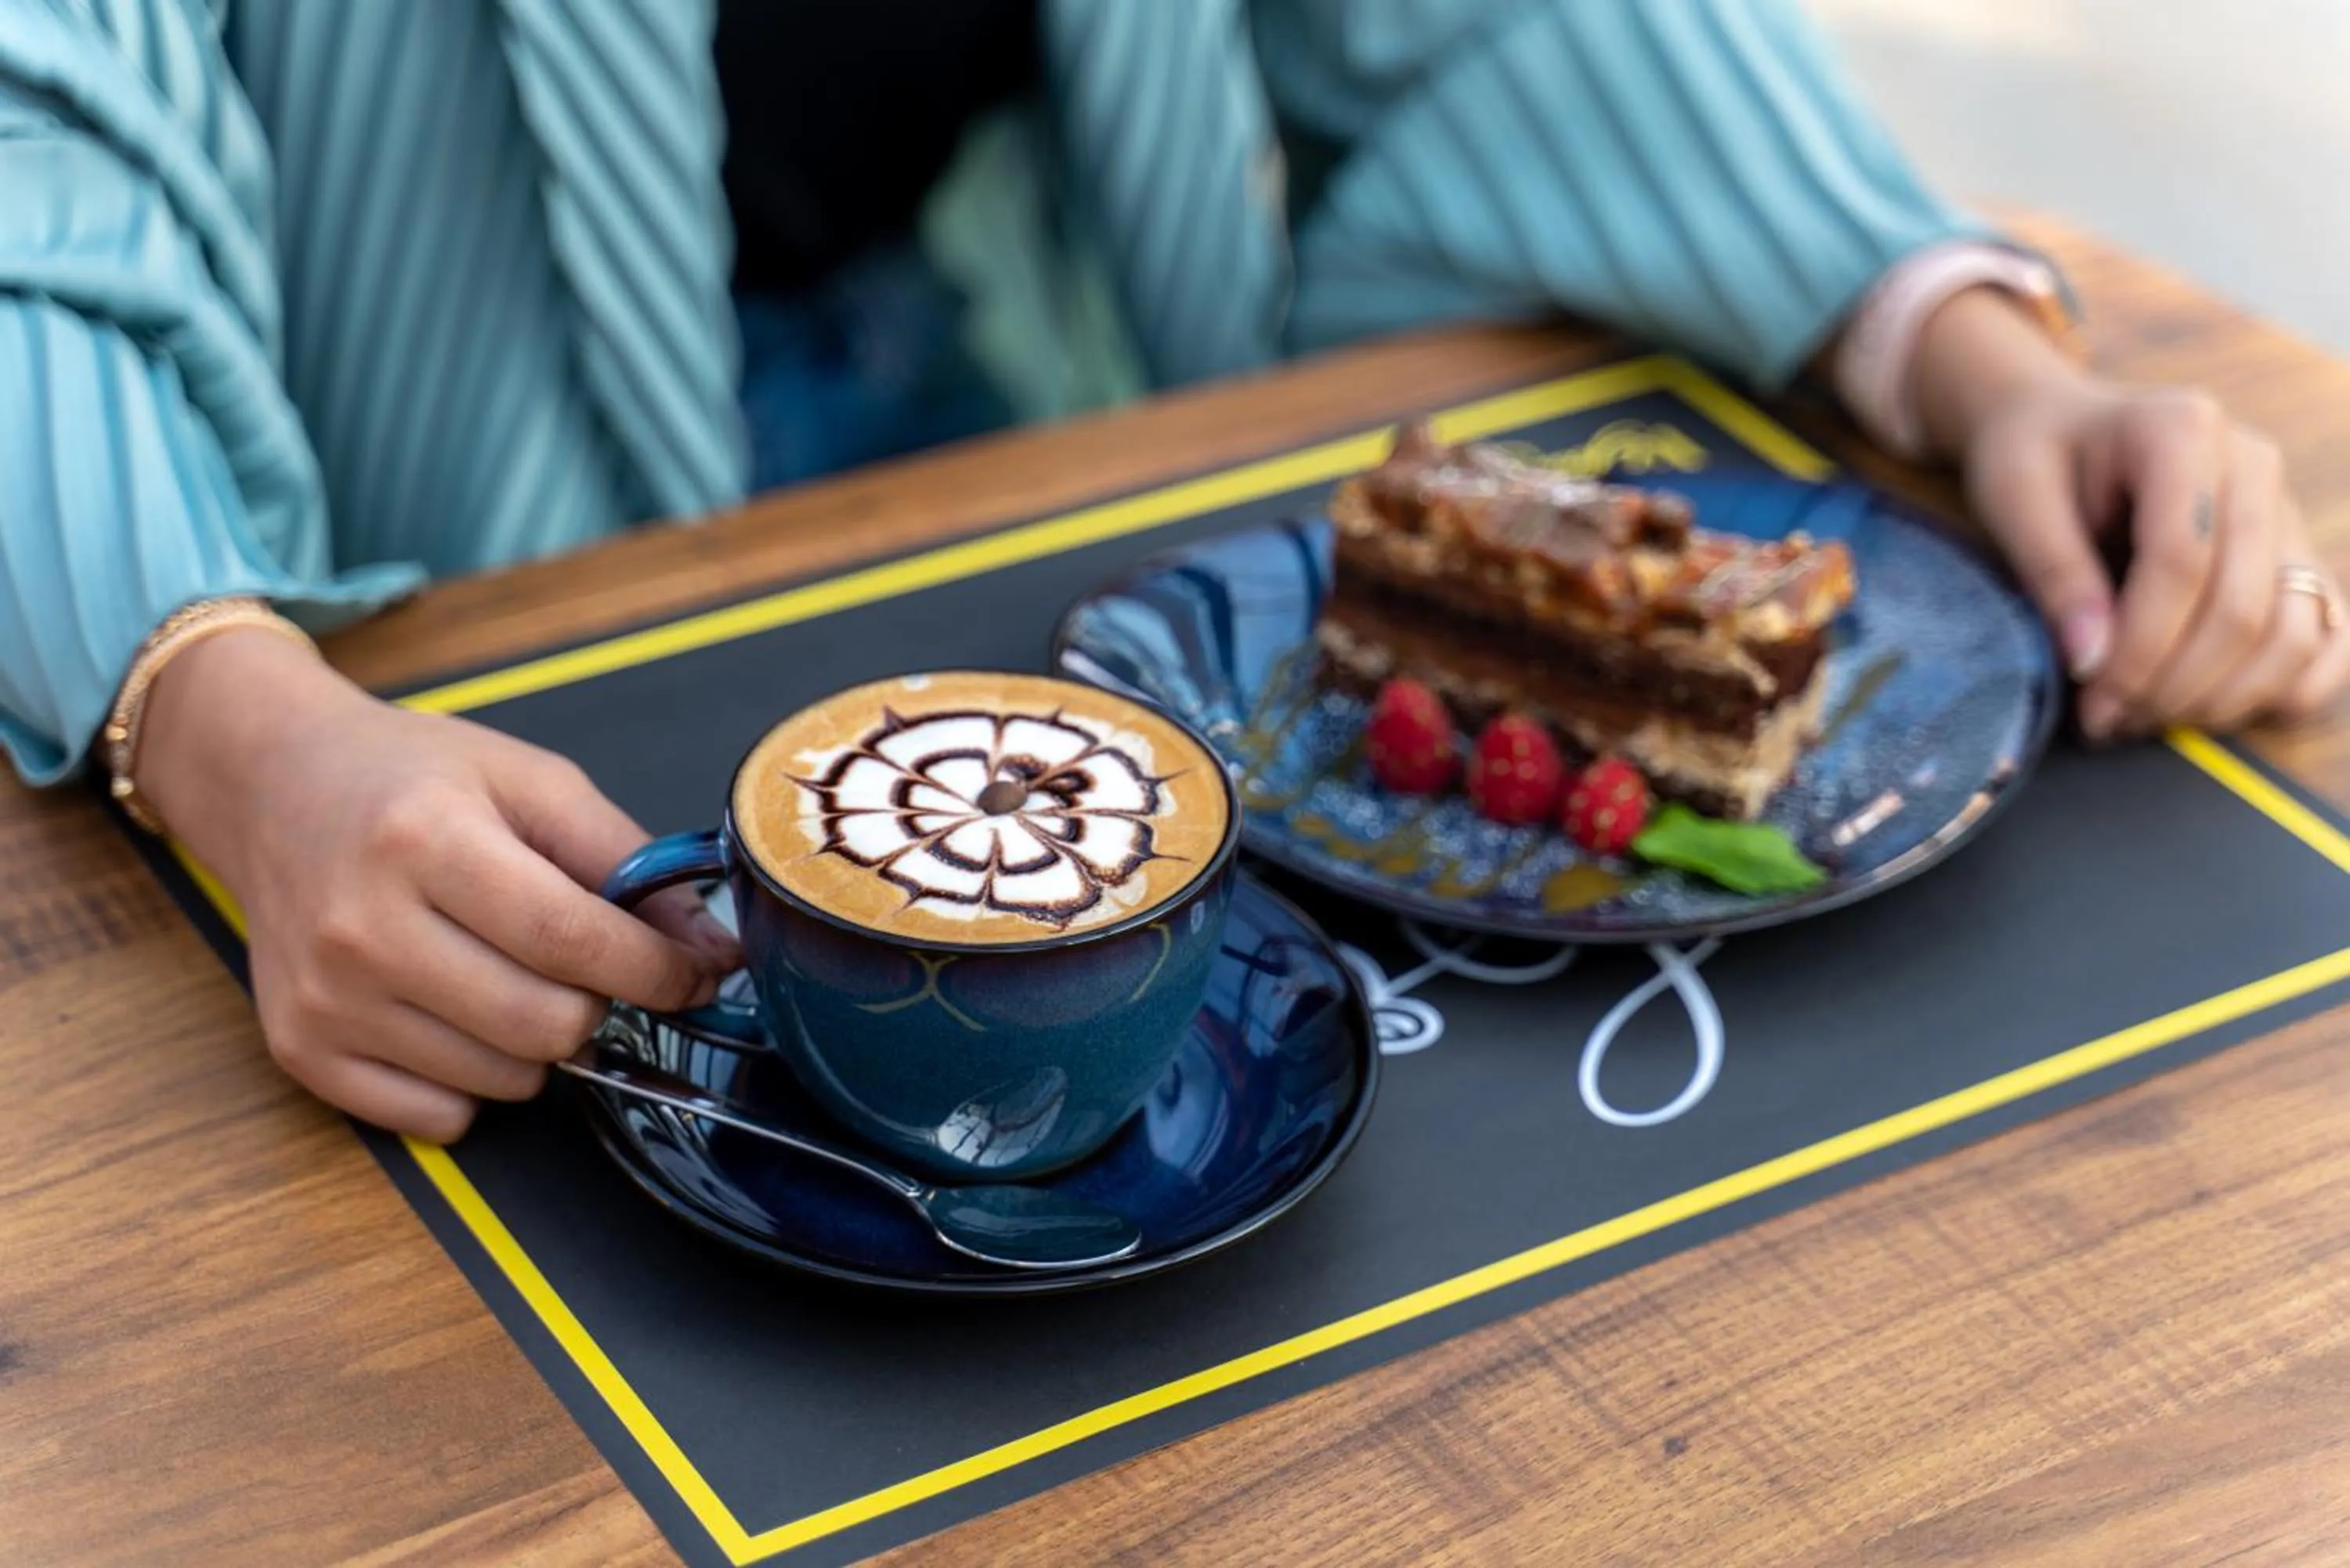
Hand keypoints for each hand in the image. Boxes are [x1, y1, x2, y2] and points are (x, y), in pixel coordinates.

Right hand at [138, 629, 737, 1141]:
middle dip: (596, 1003)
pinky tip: (455, 1014)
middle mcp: (363, 927)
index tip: (696, 973)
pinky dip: (473, 1082)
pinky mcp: (301, 1049)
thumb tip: (707, 947)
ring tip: (507, 974)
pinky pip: (438, 1117)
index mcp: (425, 841)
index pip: (570, 939)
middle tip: (585, 966)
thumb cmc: (412, 780)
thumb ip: (624, 859)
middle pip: (544, 1024)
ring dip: (537, 1042)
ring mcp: (326, 997)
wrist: (273, 788)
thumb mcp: (529, 781)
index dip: (656, 969)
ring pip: (502, 1080)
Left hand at [1910, 288, 2349, 737]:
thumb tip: (2091, 662)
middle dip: (2173, 685)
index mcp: (2184, 430)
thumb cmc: (2035, 458)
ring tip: (2144, 719)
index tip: (2091, 701)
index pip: (2181, 561)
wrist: (2065, 429)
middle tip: (2107, 723)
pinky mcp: (2295, 553)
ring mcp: (2285, 511)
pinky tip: (2216, 711)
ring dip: (2223, 698)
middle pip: (2242, 605)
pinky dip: (2285, 688)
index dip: (2139, 647)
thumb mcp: (2014, 496)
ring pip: (2294, 630)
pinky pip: (2327, 634)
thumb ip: (2053, 573)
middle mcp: (2254, 466)